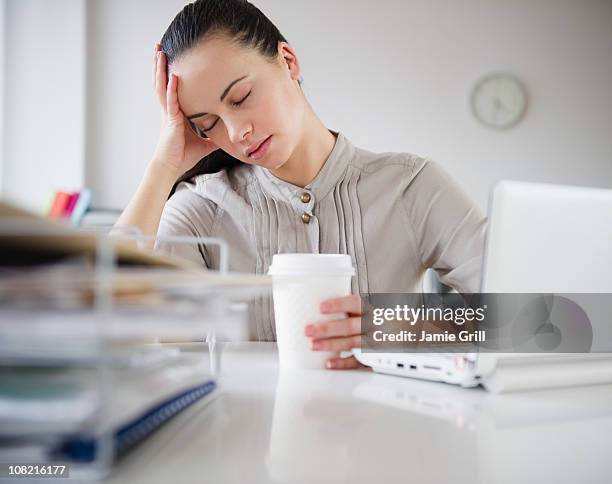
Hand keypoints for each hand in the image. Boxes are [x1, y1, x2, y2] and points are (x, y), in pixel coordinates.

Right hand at [151, 44, 218, 176]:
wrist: (172, 167)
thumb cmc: (184, 156)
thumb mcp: (205, 143)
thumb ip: (214, 136)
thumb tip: (227, 135)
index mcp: (176, 113)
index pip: (173, 88)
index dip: (171, 73)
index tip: (172, 59)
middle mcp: (170, 110)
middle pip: (164, 82)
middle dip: (162, 65)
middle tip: (160, 47)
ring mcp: (168, 114)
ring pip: (162, 87)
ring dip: (161, 69)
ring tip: (160, 52)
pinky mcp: (170, 121)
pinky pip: (171, 101)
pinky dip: (172, 89)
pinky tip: (174, 76)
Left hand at [304, 294, 366, 369]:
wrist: (396, 334)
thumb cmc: (373, 320)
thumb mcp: (365, 309)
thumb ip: (346, 308)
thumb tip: (314, 303)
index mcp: (368, 310)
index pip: (355, 303)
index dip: (338, 305)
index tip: (321, 307)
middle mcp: (371, 325)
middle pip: (349, 326)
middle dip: (327, 329)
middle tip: (309, 330)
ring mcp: (371, 341)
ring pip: (351, 343)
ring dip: (330, 344)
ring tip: (313, 345)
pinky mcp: (370, 357)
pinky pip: (356, 361)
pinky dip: (342, 363)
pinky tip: (329, 362)